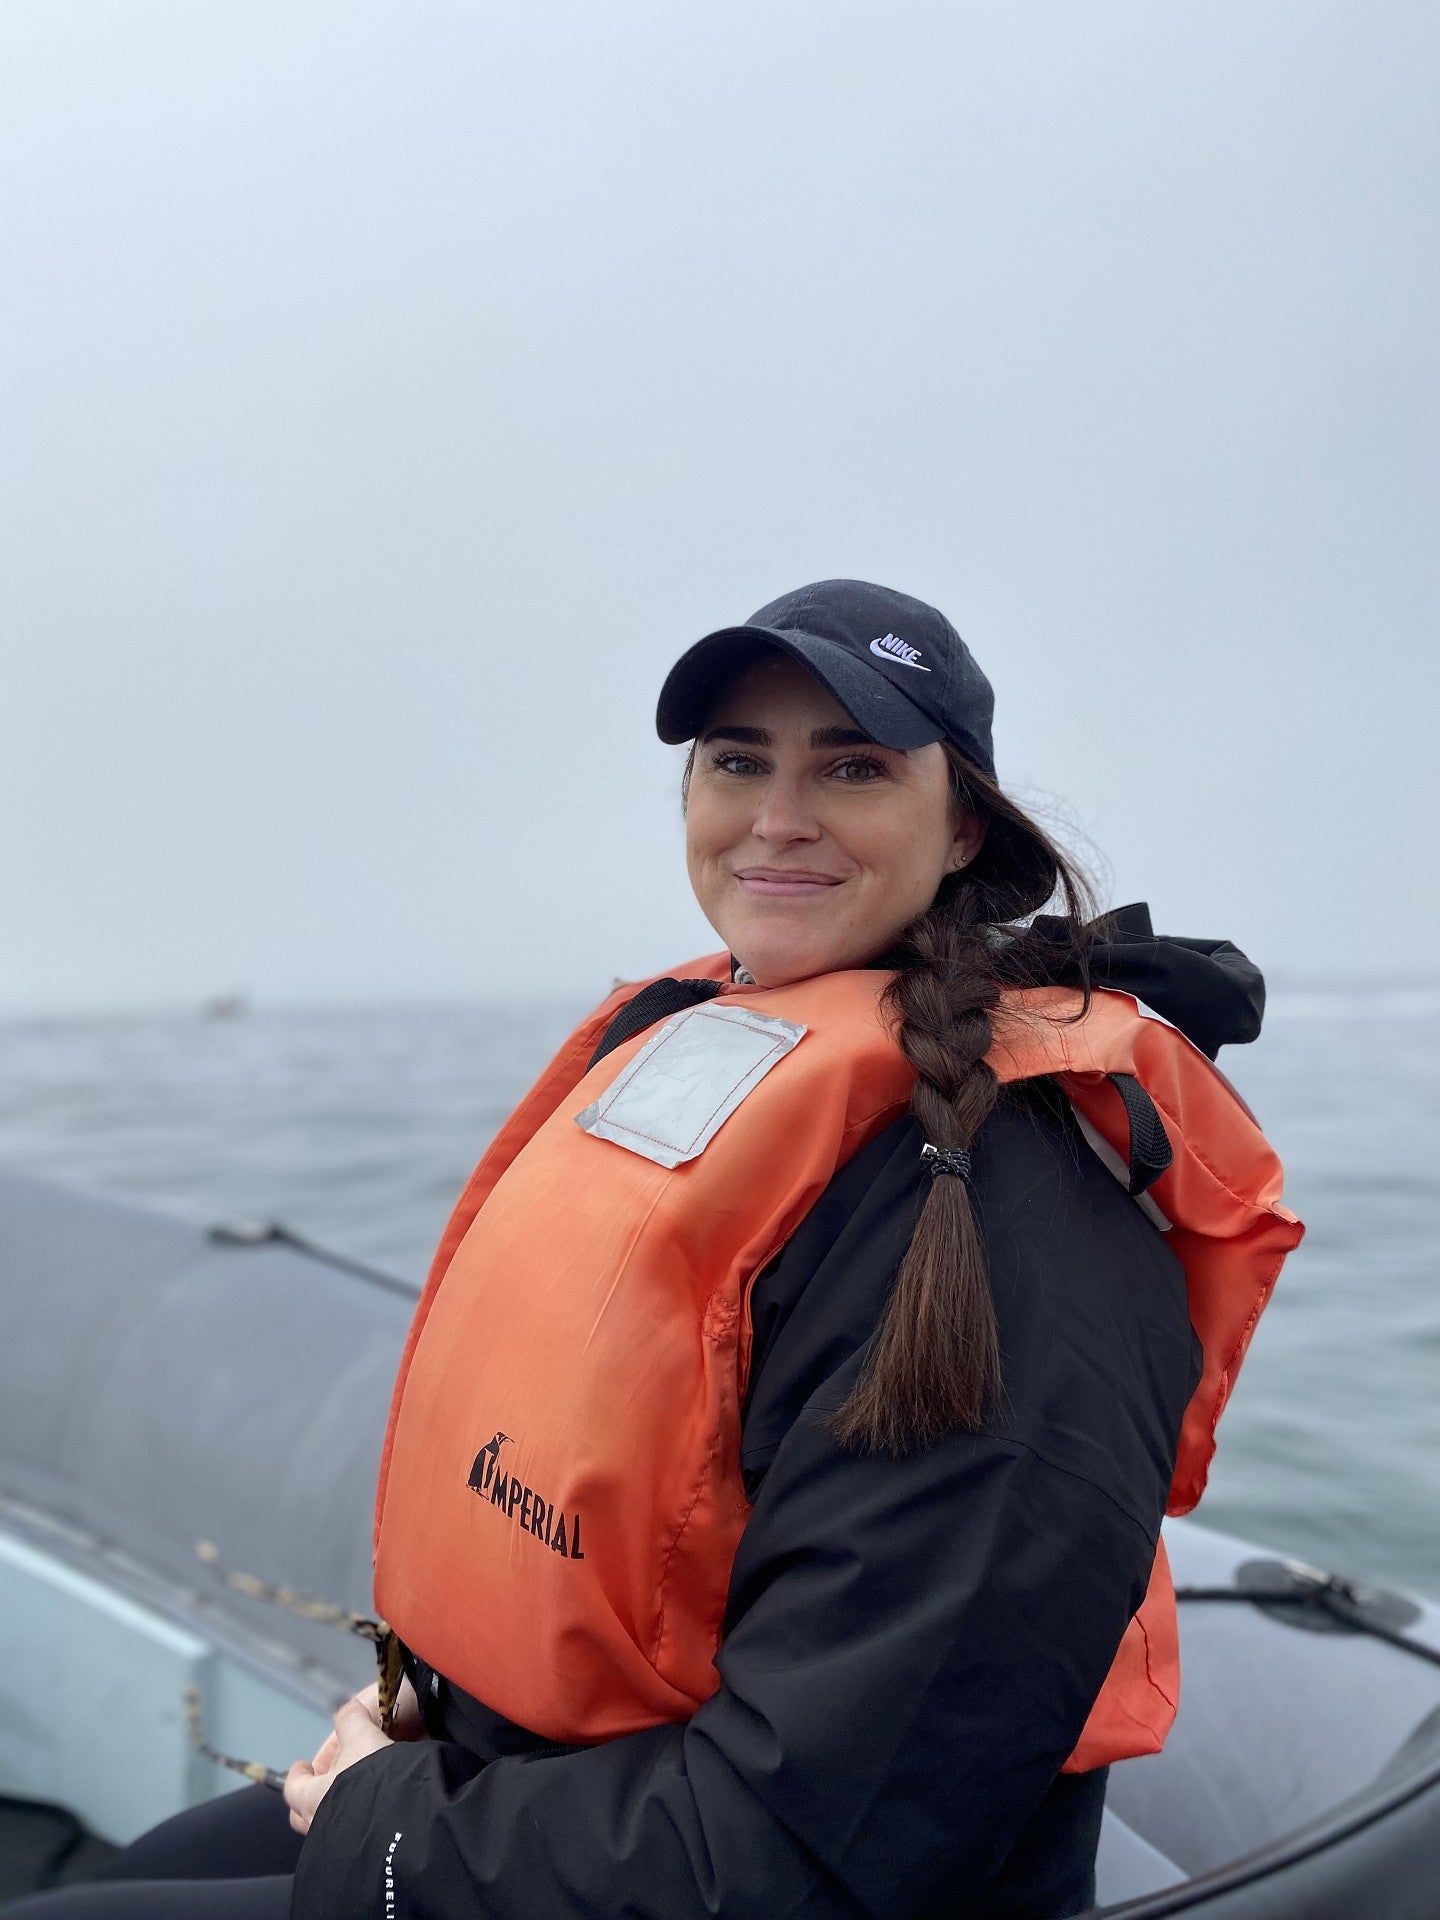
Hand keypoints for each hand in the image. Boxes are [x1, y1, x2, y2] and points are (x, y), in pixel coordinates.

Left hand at [285, 1690, 393, 1835]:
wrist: (407, 1817)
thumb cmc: (374, 1778)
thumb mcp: (363, 1735)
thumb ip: (351, 1718)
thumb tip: (347, 1707)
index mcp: (313, 1797)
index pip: (293, 1788)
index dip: (298, 1774)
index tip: (302, 1765)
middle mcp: (322, 1824)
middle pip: (308, 1811)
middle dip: (317, 1792)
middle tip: (329, 1777)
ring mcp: (341, 1842)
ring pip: (332, 1823)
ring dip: (341, 1803)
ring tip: (359, 1786)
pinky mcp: (365, 1848)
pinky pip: (353, 1834)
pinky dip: (360, 1817)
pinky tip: (377, 1803)